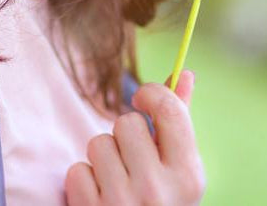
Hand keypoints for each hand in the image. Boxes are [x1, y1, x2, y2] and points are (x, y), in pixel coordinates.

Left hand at [64, 69, 205, 205]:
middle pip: (126, 123)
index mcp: (189, 176)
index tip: (142, 99)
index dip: (152, 93)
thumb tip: (185, 73)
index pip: (169, 110)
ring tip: (117, 181)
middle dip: (126, 137)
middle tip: (134, 162)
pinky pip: (77, 169)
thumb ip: (179, 122)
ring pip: (98, 143)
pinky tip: (99, 198)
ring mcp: (122, 205)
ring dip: (104, 158)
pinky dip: (84, 181)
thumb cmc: (163, 203)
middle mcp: (158, 191)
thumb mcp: (180, 170)